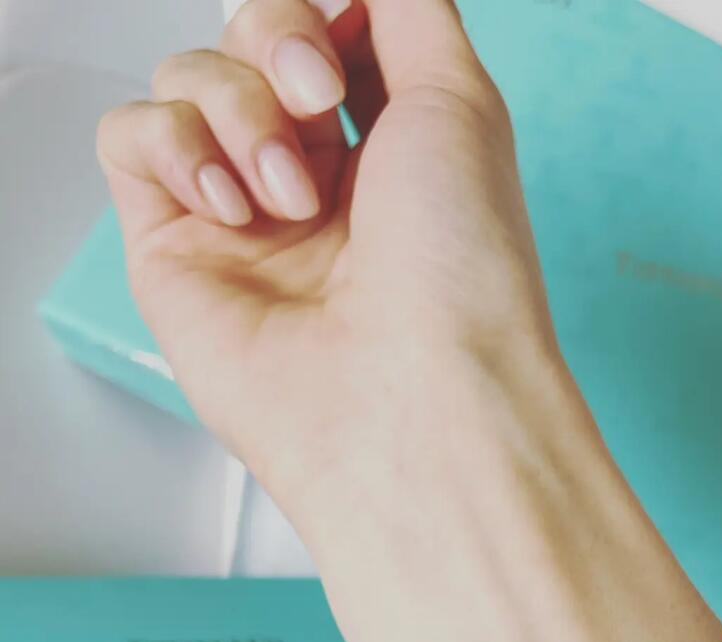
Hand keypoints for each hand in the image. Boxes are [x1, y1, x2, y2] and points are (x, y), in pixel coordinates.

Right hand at [97, 0, 560, 511]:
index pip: (321, 36)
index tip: (348, 52)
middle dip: (278, 44)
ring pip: (185, 79)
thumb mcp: (461, 101)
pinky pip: (129, 138)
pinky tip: (232, 207)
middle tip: (315, 98)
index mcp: (385, 151)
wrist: (413, 393)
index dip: (324, 19)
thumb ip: (407, 11)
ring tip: (288, 193)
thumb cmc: (456, 273)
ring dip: (236, 109)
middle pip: (245, 41)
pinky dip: (173, 147)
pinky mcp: (174, 254)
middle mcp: (311, 185)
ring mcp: (241, 220)